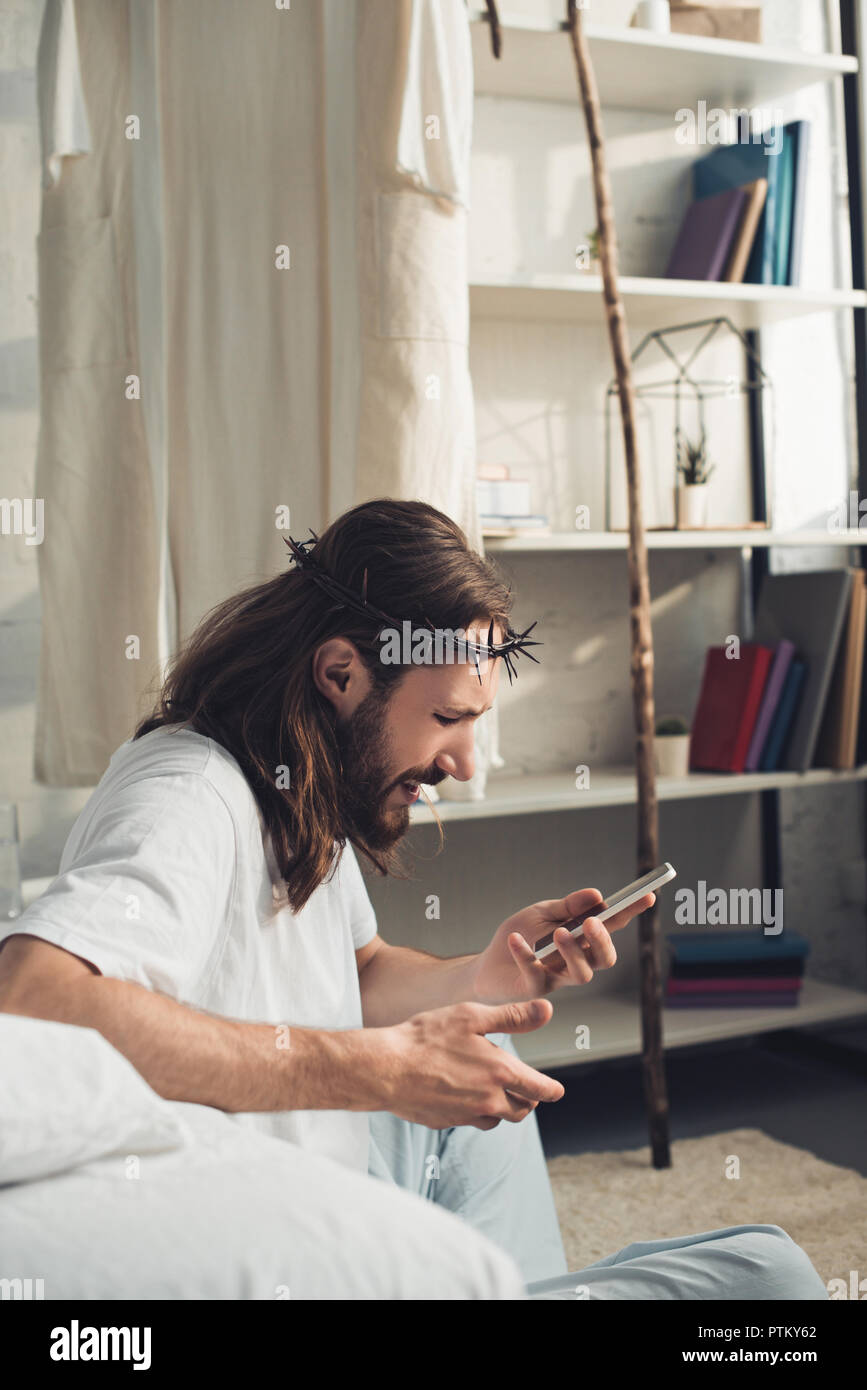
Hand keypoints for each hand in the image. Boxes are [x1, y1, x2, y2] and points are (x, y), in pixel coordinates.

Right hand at [375, 998, 563, 1130]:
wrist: (386, 1068)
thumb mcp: (472, 1016)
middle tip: (525, 1088)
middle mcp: (488, 1101)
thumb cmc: (427, 1037)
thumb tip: (546, 1009)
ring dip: (501, 1108)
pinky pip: (470, 1121)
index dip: (552, 1090)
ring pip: (497, 1119)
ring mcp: (467, 1116)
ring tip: (492, 1090)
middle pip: (522, 1110)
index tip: (557, 1091)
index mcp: (500, 1073)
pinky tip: (463, 1094)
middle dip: (528, 1100)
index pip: (540, 1089)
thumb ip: (512, 1016)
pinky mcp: (446, 1122)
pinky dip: (475, 1112)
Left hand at [470, 888, 655, 1003]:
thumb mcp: (542, 913)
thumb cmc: (520, 935)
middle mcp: (576, 962)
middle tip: (593, 923)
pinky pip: (536, 975)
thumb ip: (568, 907)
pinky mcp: (534, 989)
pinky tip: (515, 939)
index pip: (612, 926)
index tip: (648, 896)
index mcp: (582, 940)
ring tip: (559, 933)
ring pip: (581, 974)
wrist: (486, 964)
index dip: (631, 913)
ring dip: (573, 952)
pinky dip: (525, 954)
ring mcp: (557, 978)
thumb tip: (597, 895)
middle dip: (603, 941)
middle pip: (604, 959)